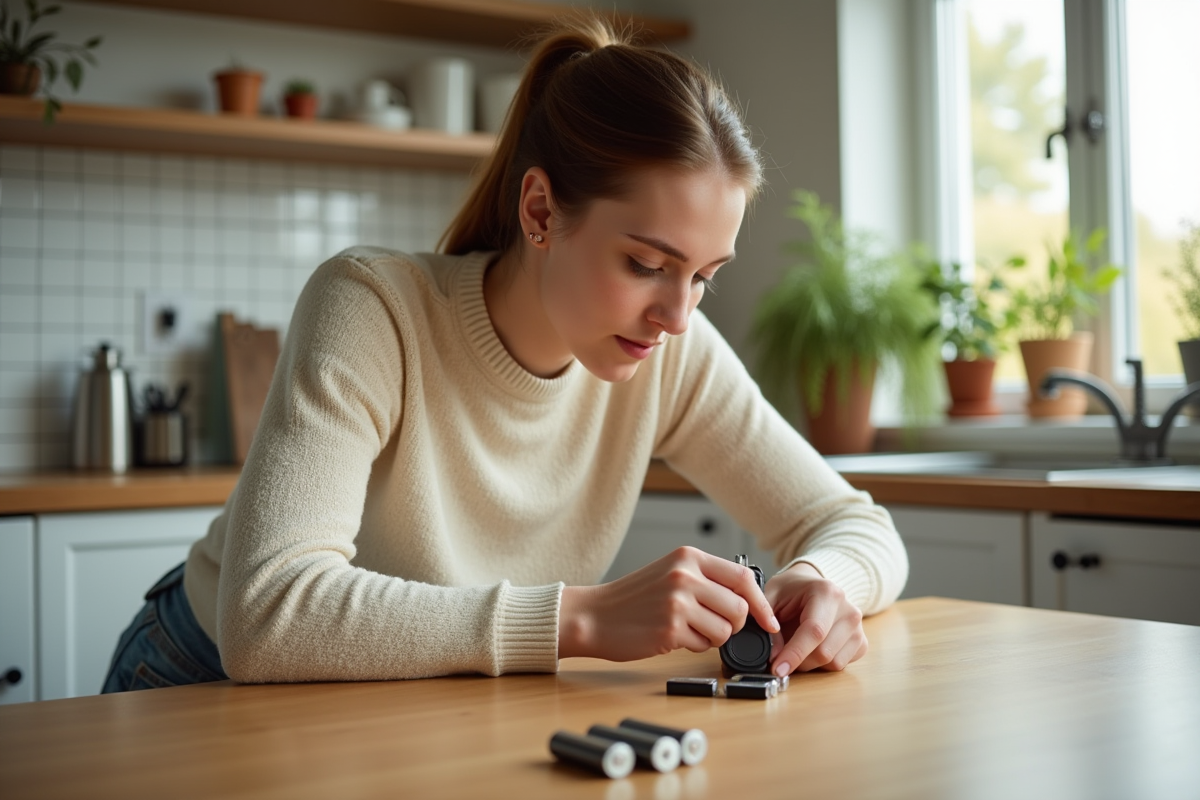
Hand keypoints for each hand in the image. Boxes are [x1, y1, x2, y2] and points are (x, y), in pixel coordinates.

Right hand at [559, 547, 779, 660]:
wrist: (594, 615)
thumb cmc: (633, 598)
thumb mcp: (670, 573)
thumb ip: (706, 579)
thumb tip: (747, 600)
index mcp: (688, 557)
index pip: (743, 577)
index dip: (761, 602)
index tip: (768, 620)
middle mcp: (685, 575)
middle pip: (739, 607)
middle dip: (734, 625)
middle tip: (713, 627)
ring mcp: (678, 602)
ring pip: (725, 630)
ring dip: (712, 638)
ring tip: (687, 630)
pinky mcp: (670, 628)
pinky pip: (703, 645)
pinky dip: (693, 646)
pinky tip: (671, 636)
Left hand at [765, 562, 866, 674]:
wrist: (811, 586)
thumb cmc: (791, 591)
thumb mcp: (770, 597)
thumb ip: (767, 622)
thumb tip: (775, 655)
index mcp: (826, 593)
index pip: (814, 631)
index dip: (795, 654)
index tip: (778, 669)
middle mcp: (848, 610)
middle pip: (824, 652)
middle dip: (798, 662)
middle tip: (780, 658)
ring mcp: (858, 627)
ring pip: (833, 662)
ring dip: (809, 664)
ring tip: (797, 648)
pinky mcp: (861, 642)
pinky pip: (841, 665)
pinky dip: (823, 664)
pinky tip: (813, 649)